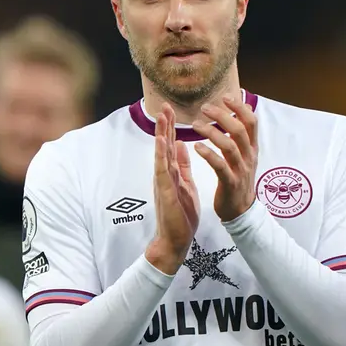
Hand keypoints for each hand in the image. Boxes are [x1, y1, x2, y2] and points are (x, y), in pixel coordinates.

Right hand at [146, 103, 200, 274]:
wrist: (175, 240)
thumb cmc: (180, 215)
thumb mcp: (185, 184)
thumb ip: (182, 165)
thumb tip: (180, 144)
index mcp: (171, 172)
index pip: (170, 145)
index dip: (170, 127)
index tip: (171, 109)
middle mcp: (164, 175)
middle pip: (163, 145)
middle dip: (164, 125)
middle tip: (164, 105)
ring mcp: (163, 183)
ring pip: (160, 154)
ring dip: (161, 135)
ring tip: (161, 117)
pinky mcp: (165, 192)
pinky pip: (163, 170)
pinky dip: (161, 155)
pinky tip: (162, 142)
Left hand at [192, 97, 257, 221]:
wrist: (241, 211)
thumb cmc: (239, 179)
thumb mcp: (245, 155)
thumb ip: (243, 135)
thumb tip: (243, 109)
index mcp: (252, 148)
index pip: (251, 122)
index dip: (239, 107)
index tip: (224, 97)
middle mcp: (249, 157)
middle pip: (239, 130)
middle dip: (222, 116)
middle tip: (204, 108)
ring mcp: (241, 170)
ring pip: (229, 145)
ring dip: (211, 132)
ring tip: (195, 125)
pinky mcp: (230, 183)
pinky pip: (220, 165)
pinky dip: (208, 153)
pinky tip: (196, 147)